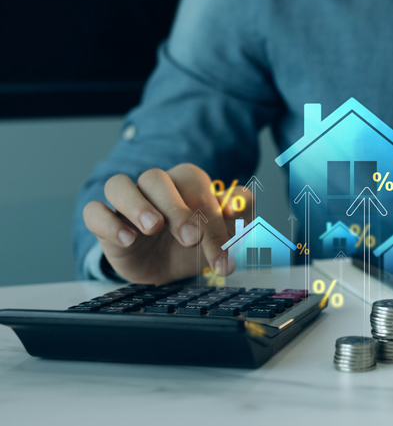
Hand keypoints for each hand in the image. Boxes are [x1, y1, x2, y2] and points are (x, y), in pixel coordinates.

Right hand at [83, 164, 252, 283]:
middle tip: (191, 238)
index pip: (198, 189)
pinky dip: (108, 222)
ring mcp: (126, 202)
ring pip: (119, 185)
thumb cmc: (194, 244)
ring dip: (136, 204)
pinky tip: (127, 240)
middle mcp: (154, 186)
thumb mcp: (221, 235)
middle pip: (157, 179)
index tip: (225, 256)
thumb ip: (239, 215)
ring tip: (153, 227)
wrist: (165, 270)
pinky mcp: (103, 221)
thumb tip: (241, 200)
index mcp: (186, 183)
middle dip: (177, 209)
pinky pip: (94, 211)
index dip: (215, 221)